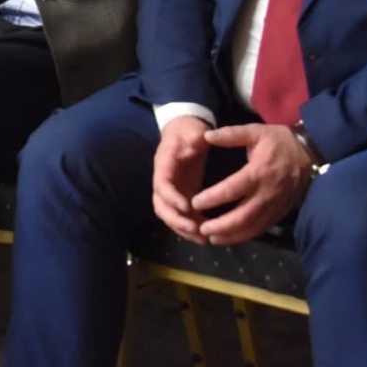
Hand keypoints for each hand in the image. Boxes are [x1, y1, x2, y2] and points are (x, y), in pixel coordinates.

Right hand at [151, 116, 212, 242]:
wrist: (184, 129)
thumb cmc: (189, 129)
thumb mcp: (192, 130)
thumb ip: (195, 137)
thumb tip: (198, 141)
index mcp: (164, 163)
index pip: (162, 184)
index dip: (171, 197)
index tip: (187, 207)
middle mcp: (163, 179)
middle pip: (160, 205)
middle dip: (175, 220)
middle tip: (195, 230)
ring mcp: (171, 189)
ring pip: (169, 214)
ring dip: (182, 228)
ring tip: (203, 238)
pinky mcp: (181, 194)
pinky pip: (180, 215)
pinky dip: (190, 227)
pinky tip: (206, 235)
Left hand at [192, 123, 314, 245]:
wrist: (310, 153)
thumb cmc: (279, 141)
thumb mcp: (255, 132)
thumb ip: (231, 135)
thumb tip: (206, 136)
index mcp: (258, 173)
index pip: (232, 189)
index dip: (213, 198)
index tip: (194, 203)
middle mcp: (267, 193)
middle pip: (243, 216)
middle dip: (221, 225)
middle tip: (201, 229)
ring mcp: (275, 205)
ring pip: (252, 226)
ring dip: (232, 235)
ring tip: (211, 238)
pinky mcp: (281, 212)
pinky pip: (262, 228)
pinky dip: (245, 235)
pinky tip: (230, 237)